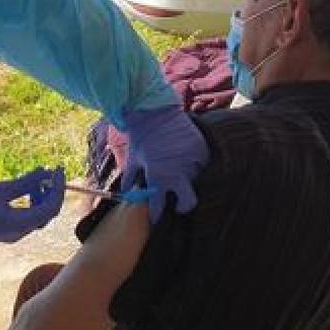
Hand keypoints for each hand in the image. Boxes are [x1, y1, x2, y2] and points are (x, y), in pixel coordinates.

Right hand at [0, 167, 65, 242]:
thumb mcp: (0, 190)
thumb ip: (25, 182)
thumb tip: (46, 171)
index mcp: (21, 224)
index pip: (51, 207)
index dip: (58, 187)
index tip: (57, 169)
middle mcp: (20, 232)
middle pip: (48, 213)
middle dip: (52, 192)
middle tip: (49, 172)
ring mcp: (13, 233)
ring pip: (38, 216)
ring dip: (42, 197)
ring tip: (34, 180)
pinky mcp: (6, 230)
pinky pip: (27, 217)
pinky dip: (31, 203)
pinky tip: (23, 190)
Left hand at [121, 105, 208, 222]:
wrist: (154, 111)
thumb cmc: (141, 136)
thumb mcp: (133, 159)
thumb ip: (131, 179)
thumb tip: (126, 194)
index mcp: (158, 178)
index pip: (159, 207)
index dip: (157, 215)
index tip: (158, 218)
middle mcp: (177, 173)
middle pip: (188, 203)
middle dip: (183, 207)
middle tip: (178, 204)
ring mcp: (192, 162)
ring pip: (197, 182)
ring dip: (189, 181)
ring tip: (181, 171)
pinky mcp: (202, 150)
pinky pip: (203, 165)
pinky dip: (196, 165)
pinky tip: (188, 158)